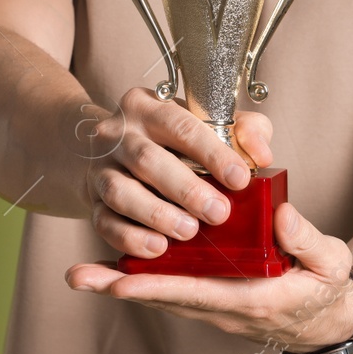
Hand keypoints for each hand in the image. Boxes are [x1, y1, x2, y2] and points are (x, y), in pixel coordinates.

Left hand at [65, 202, 352, 350]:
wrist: (326, 317)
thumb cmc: (325, 285)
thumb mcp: (330, 262)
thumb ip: (307, 239)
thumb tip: (281, 216)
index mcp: (254, 298)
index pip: (200, 292)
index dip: (159, 286)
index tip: (123, 280)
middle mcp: (225, 308)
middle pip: (166, 298)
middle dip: (122, 287)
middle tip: (81, 276)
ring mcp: (214, 307)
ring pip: (162, 296)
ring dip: (122, 285)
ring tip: (81, 274)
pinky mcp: (210, 298)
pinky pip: (171, 292)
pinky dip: (140, 282)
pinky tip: (111, 271)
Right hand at [75, 87, 273, 258]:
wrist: (115, 150)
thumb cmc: (176, 139)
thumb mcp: (211, 122)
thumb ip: (245, 131)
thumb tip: (262, 155)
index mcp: (149, 106)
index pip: (181, 125)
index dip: (212, 152)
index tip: (241, 179)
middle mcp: (118, 132)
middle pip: (148, 160)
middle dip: (186, 189)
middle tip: (219, 214)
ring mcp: (99, 167)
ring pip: (120, 191)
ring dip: (156, 215)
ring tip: (189, 231)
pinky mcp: (91, 200)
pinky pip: (104, 222)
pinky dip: (130, 238)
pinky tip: (158, 248)